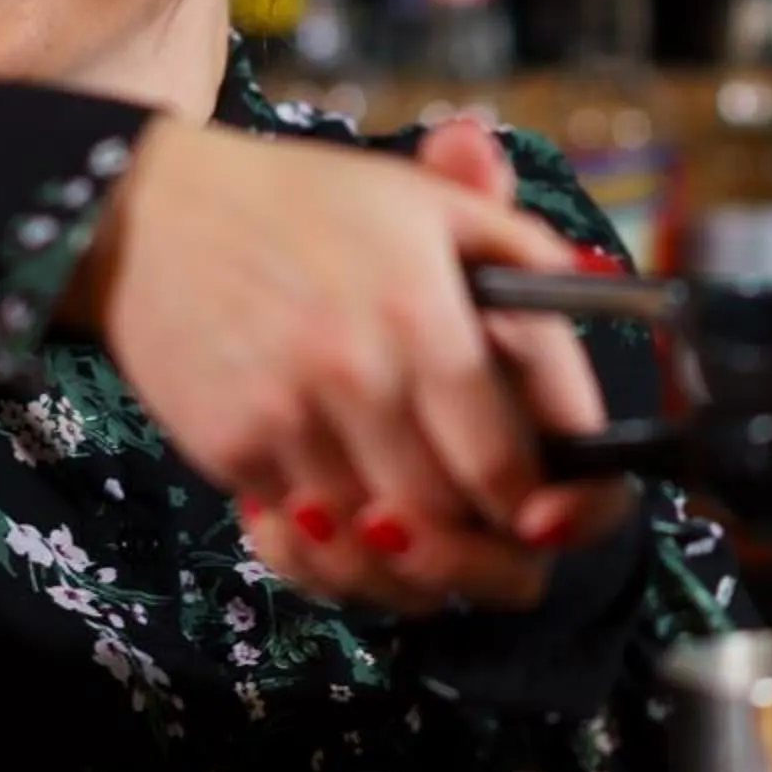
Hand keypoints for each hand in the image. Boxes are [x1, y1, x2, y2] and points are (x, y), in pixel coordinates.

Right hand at [235, 119, 637, 613]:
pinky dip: (339, 555)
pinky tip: (358, 529)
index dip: (546, 511)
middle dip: (491, 555)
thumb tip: (621, 299)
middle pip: (448, 524)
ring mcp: (288, 418)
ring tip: (441, 556)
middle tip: (514, 558)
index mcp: (421, 311)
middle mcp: (356, 372)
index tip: (556, 518)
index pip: (505, 461)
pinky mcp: (231, 450)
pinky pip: (303, 544)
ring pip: (376, 552)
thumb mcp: (429, 204)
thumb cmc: (306, 206)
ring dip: (417, 568)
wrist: (151, 212)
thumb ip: (526, 254)